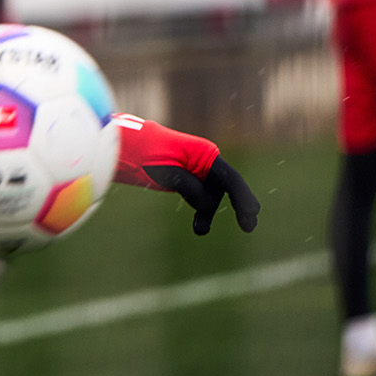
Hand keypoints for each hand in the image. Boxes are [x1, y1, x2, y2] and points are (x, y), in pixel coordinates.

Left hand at [143, 157, 260, 235]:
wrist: (123, 146)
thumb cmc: (143, 154)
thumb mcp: (166, 171)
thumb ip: (189, 186)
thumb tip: (206, 205)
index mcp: (204, 154)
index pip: (231, 179)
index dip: (244, 198)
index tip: (252, 214)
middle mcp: (203, 161)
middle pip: (224, 189)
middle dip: (237, 206)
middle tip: (248, 227)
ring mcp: (195, 170)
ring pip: (210, 196)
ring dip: (207, 213)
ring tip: (199, 230)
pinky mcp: (184, 178)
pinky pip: (199, 197)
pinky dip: (200, 211)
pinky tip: (199, 227)